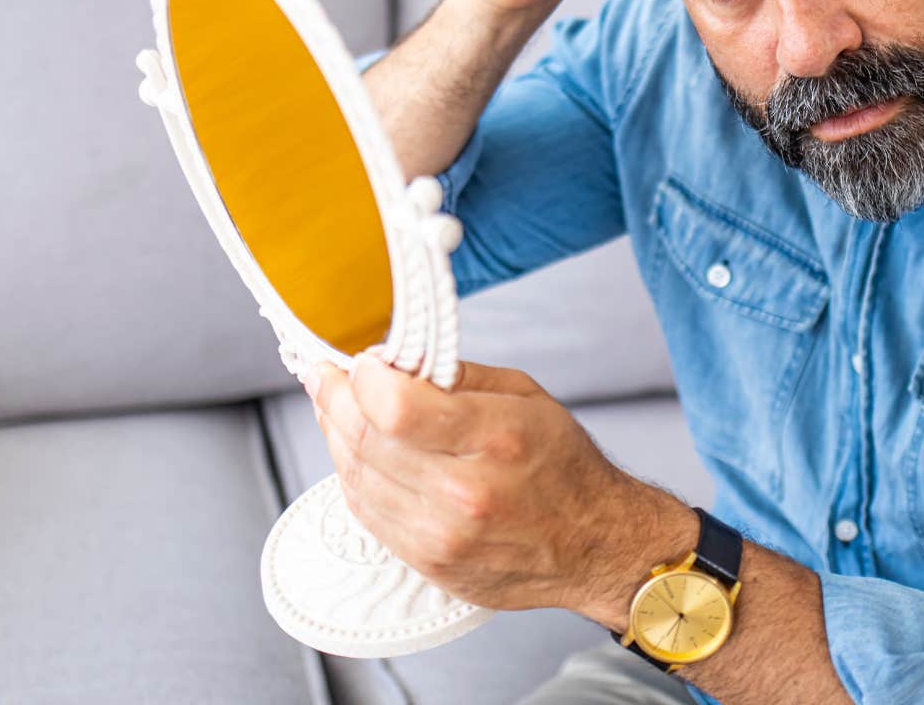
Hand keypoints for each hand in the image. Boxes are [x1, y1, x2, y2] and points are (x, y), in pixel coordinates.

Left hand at [303, 354, 692, 624]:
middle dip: (335, 398)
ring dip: (337, 435)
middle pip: (365, 438)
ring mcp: (441, 535)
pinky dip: (353, 475)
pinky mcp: (427, 562)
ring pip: (355, 476)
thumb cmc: (563, 466)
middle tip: (329, 376)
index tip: (359, 362)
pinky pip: (366, 511)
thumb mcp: (524, 396)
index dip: (362, 378)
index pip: (393, 406)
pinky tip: (358, 452)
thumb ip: (455, 374)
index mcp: (494, 439)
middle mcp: (464, 493)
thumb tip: (391, 360)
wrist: (594, 545)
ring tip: (339, 408)